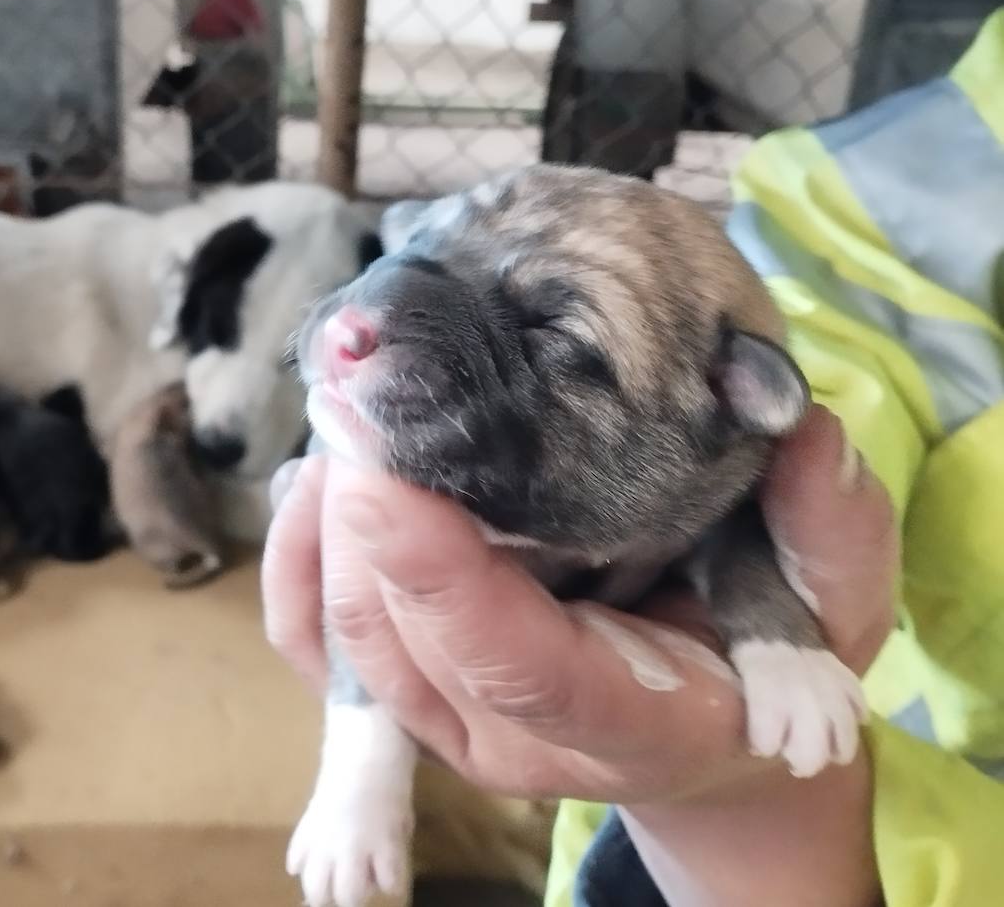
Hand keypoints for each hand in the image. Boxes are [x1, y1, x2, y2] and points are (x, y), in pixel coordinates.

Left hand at [263, 405, 895, 904]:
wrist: (710, 737)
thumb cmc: (770, 668)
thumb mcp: (831, 606)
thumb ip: (829, 532)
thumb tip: (803, 432)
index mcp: (629, 721)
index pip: (519, 665)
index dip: (444, 577)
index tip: (381, 475)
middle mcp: (516, 735)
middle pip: (404, 641)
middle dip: (360, 516)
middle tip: (356, 389)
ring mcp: (450, 723)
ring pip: (345, 637)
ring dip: (325, 523)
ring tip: (340, 408)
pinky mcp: (409, 694)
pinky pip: (316, 640)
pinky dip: (297, 555)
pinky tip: (314, 472)